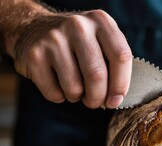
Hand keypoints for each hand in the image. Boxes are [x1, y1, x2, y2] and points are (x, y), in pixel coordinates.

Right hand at [13, 10, 131, 108]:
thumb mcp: (102, 42)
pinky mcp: (34, 54)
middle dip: (98, 98)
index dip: (121, 85)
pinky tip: (58, 83)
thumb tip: (116, 99)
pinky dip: (59, 97)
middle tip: (96, 102)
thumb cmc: (80, 44)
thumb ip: (115, 65)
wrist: (34, 28)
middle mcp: (78, 25)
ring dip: (77, 97)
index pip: (121, 57)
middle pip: (97, 75)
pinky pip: (54, 93)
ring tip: (75, 87)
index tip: (116, 100)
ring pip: (74, 88)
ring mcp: (54, 38)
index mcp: (101, 21)